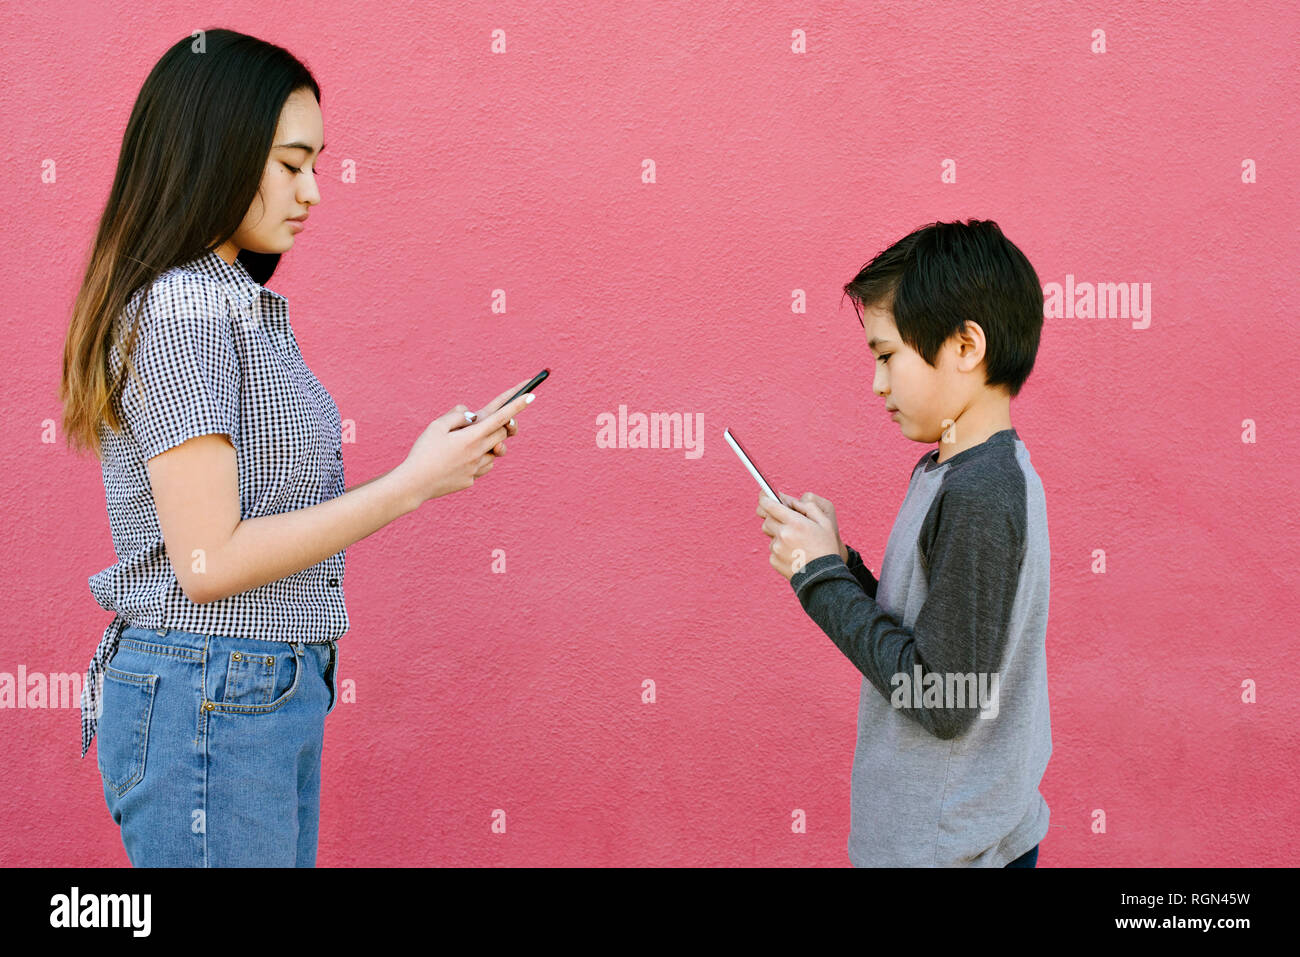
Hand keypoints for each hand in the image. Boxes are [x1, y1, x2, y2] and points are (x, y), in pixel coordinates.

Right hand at [399, 380, 534, 506]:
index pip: (501, 417)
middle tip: (486, 423)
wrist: (414, 483)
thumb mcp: (435, 426)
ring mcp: (477, 468)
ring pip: (494, 452)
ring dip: (487, 444)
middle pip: (502, 434)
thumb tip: (470, 415)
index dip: (517, 405)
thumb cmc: (423, 452)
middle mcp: (479, 452)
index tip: (531, 395)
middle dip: (500, 426)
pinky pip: (484, 466)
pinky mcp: (472, 479)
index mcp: (472, 436)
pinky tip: (460, 460)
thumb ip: (456, 416)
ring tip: (465, 444)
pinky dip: (478, 459)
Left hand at [756, 490, 842, 580]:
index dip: (765, 499)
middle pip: (767, 520)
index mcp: (795, 522)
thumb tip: (792, 501)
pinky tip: (794, 554)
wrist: (823, 577)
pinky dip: (780, 549)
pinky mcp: (773, 560)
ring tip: (795, 543)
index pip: (770, 505)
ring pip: (771, 535)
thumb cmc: (826, 548)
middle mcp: (782, 534)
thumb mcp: (825, 522)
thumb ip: (808, 507)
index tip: (764, 496)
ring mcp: (776, 548)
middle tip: (785, 522)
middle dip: (773, 518)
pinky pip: (772, 550)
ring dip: (778, 535)